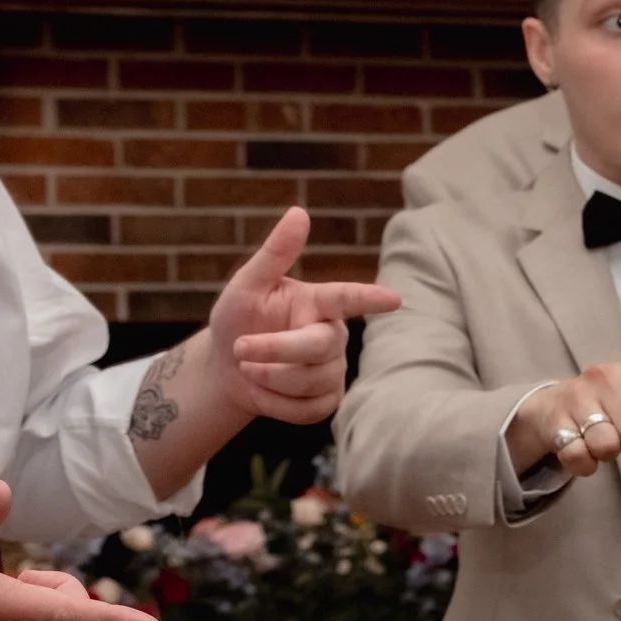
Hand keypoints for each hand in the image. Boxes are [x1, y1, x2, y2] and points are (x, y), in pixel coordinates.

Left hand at [213, 207, 403, 422]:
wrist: (226, 370)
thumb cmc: (238, 320)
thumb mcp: (246, 286)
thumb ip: (275, 253)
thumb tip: (299, 211)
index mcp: (319, 302)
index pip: (346, 299)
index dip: (369, 299)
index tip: (394, 300)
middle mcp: (334, 334)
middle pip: (318, 346)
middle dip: (274, 350)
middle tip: (241, 347)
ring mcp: (334, 369)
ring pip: (309, 380)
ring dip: (267, 377)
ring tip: (250, 367)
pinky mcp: (328, 399)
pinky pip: (307, 408)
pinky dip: (274, 403)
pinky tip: (265, 390)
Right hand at [509, 352, 620, 478]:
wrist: (557, 407)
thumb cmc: (613, 407)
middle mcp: (603, 377)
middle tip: (618, 429)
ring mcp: (576, 397)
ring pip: (605, 445)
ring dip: (606, 453)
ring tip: (600, 438)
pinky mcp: (555, 419)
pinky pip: (578, 457)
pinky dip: (584, 464)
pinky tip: (582, 449)